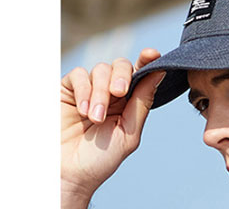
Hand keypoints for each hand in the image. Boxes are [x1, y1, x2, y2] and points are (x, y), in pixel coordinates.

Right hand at [61, 48, 164, 204]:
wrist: (67, 175)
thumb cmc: (99, 160)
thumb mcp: (128, 134)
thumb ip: (142, 102)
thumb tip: (160, 71)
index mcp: (128, 101)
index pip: (140, 73)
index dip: (147, 60)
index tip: (151, 54)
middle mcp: (109, 92)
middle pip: (122, 65)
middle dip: (122, 76)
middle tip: (119, 92)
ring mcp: (89, 89)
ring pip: (101, 69)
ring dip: (100, 93)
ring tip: (95, 118)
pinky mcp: (68, 90)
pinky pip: (79, 74)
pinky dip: (83, 90)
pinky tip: (83, 110)